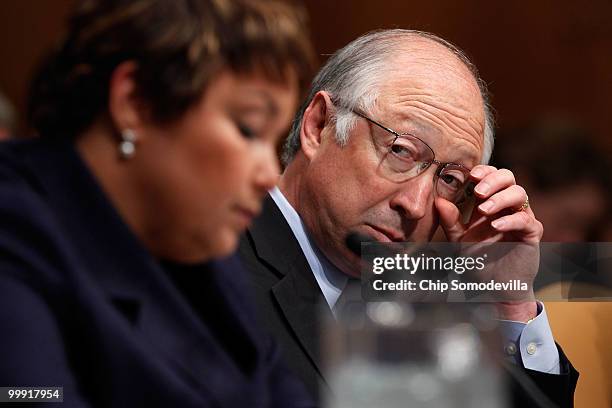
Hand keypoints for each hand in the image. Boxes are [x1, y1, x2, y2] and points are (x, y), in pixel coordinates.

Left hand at [435, 165, 542, 320]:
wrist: (495, 286)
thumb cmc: (478, 260)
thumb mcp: (458, 240)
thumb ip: (450, 221)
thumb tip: (438, 201)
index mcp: (489, 202)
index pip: (491, 175)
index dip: (483, 171)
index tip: (470, 175)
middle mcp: (506, 206)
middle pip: (508, 177)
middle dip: (493, 180)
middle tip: (477, 191)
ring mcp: (521, 217)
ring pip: (520, 193)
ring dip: (500, 198)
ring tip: (484, 210)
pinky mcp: (531, 233)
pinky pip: (525, 219)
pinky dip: (510, 219)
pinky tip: (496, 225)